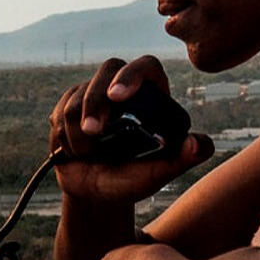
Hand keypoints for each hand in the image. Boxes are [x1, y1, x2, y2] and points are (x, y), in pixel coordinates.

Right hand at [49, 56, 213, 206]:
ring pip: (78, 95)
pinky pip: (60, 110)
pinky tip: (75, 151)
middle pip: (107, 70)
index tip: (117, 97)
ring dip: (77, 130)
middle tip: (93, 132)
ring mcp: (95, 95)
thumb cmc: (130, 181)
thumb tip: (200, 145)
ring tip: (87, 153)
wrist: (94, 193)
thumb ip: (179, 160)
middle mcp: (124, 89)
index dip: (132, 75)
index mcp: (153, 97)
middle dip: (95, 102)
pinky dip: (65, 135)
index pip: (146, 66)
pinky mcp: (70, 106)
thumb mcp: (155, 175)